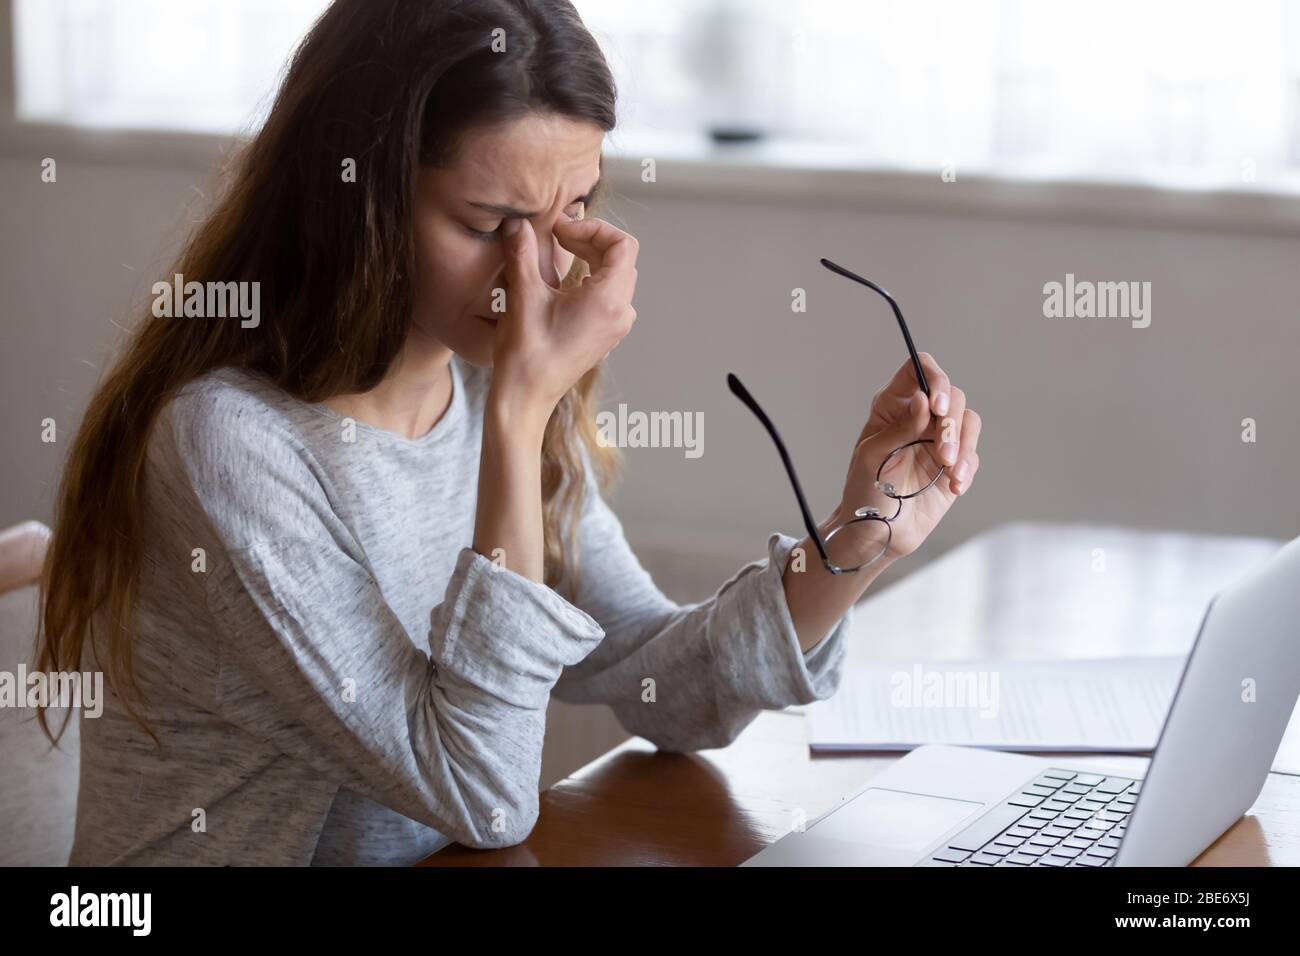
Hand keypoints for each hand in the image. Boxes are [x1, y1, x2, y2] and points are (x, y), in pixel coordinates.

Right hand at [489, 215, 638, 416]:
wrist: (526, 397)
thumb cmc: (526, 352)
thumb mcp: (523, 294)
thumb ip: (522, 252)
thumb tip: (516, 222)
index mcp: (609, 300)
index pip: (622, 244)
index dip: (593, 227)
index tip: (561, 229)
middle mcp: (621, 313)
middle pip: (621, 258)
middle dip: (590, 239)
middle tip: (556, 236)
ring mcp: (616, 327)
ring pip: (616, 276)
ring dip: (591, 257)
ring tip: (560, 252)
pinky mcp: (606, 335)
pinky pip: (609, 296)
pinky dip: (591, 278)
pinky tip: (563, 282)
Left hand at [834, 353, 981, 561]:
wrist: (878, 532)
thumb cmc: (865, 490)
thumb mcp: (873, 456)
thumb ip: (899, 428)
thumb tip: (922, 400)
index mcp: (892, 406)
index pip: (917, 370)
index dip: (934, 378)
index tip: (938, 405)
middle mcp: (918, 416)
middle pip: (952, 395)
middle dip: (951, 423)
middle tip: (943, 453)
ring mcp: (938, 439)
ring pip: (968, 421)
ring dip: (964, 446)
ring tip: (950, 472)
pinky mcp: (954, 463)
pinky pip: (972, 454)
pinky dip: (967, 468)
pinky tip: (953, 486)